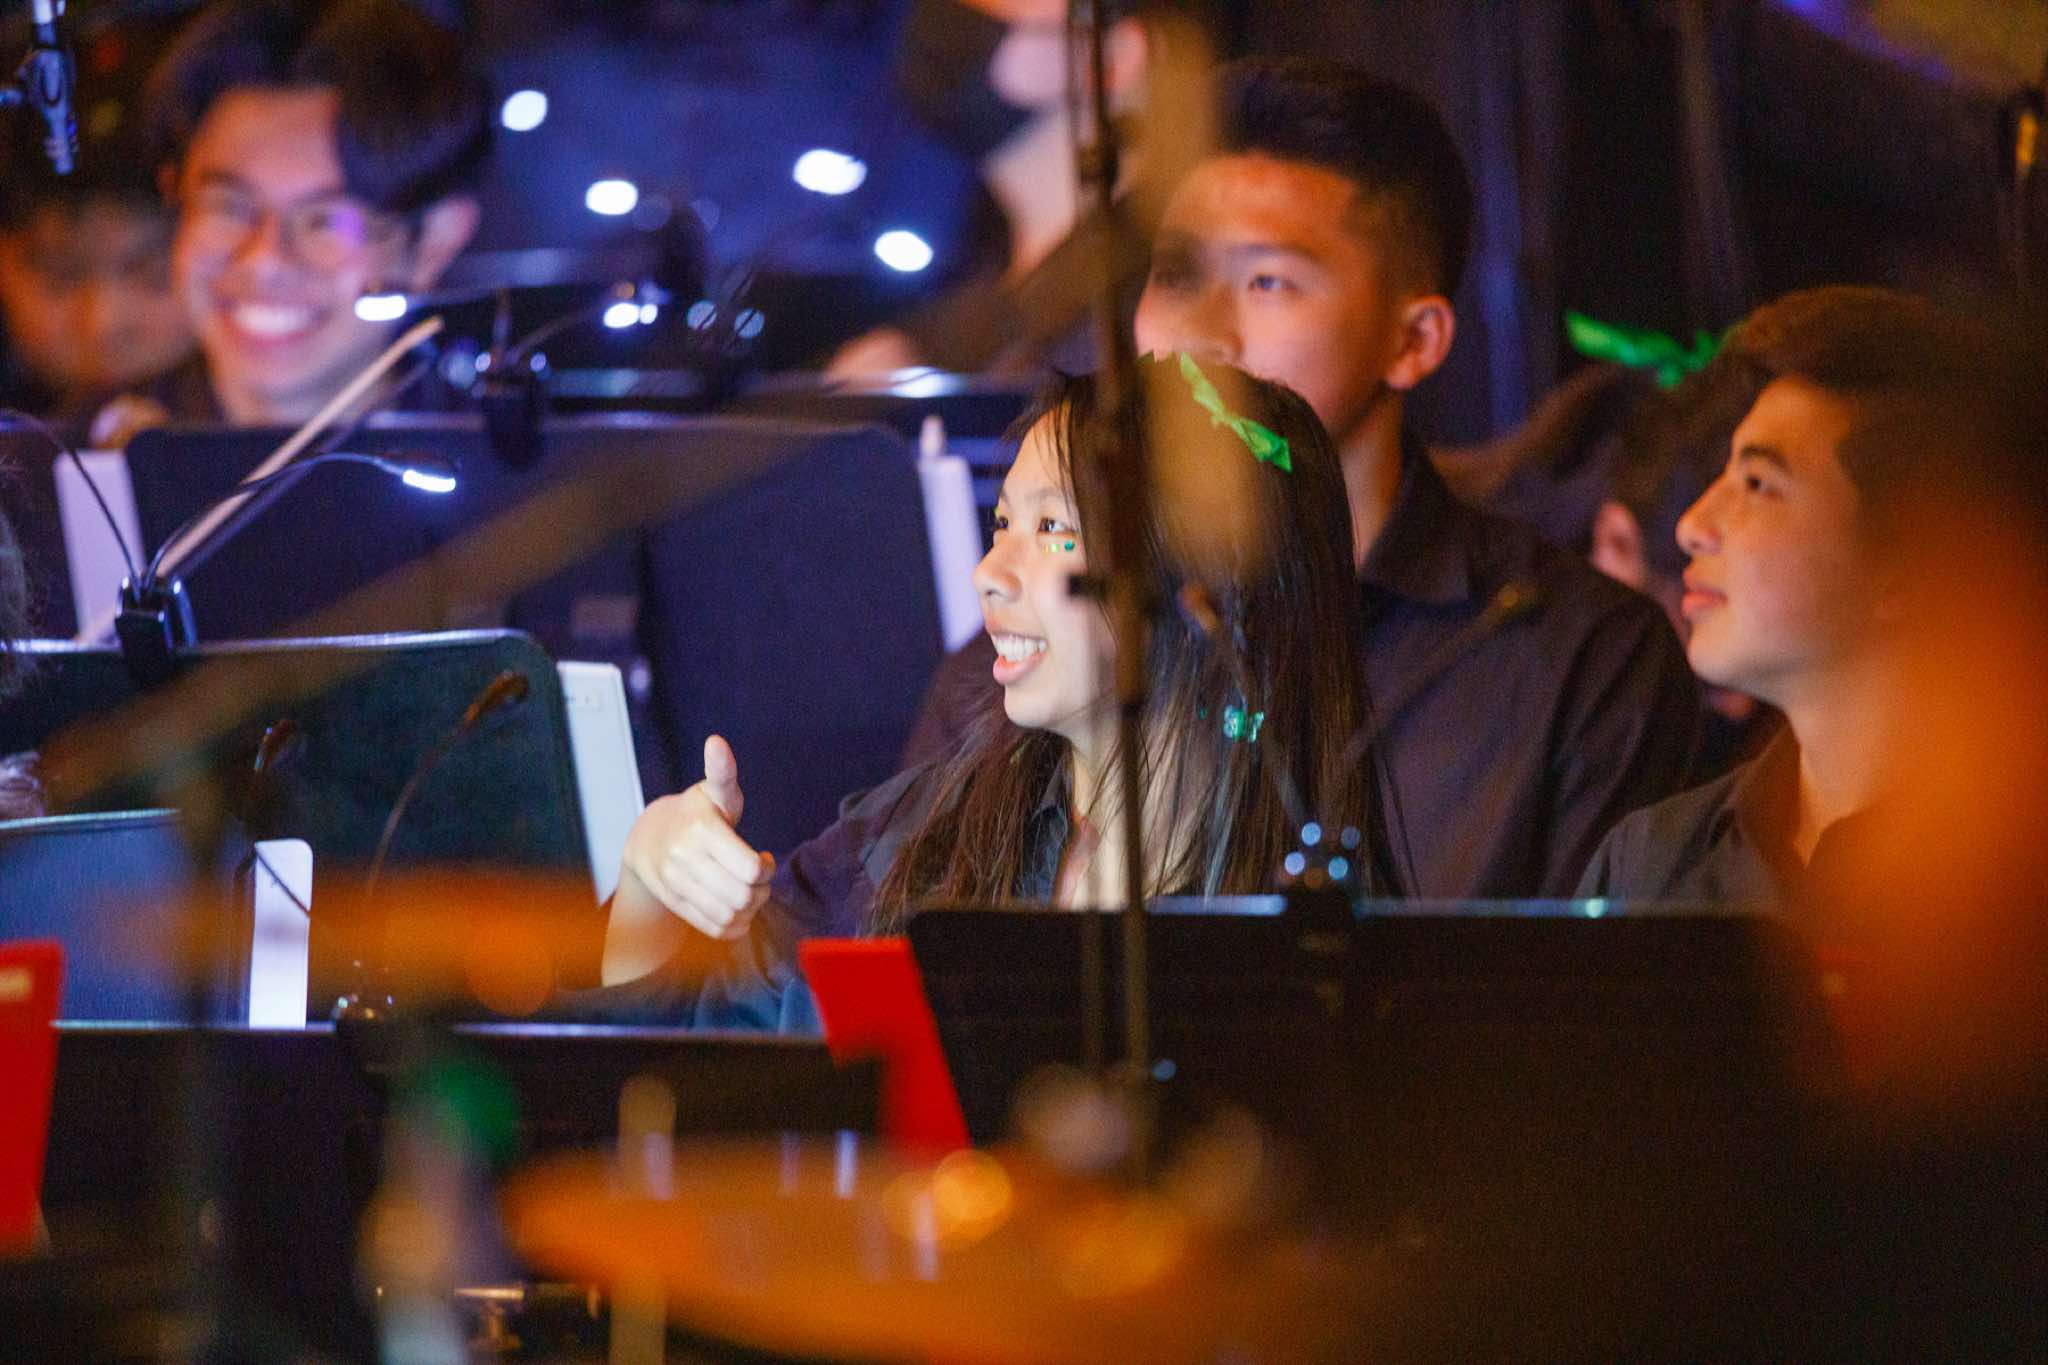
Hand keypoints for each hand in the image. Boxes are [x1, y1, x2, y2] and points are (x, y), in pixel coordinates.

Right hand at [618, 735, 776, 941]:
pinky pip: (712, 928)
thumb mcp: (713, 791)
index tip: (764, 858)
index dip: (767, 868)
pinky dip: (733, 926)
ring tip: (749, 894)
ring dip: (749, 910)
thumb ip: (722, 771)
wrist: (648, 837)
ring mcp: (675, 883)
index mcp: (700, 829)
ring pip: (728, 915)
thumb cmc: (696, 811)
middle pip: (742, 896)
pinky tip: (738, 911)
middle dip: (761, 892)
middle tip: (760, 880)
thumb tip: (717, 742)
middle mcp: (683, 858)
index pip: (750, 868)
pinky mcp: (674, 903)